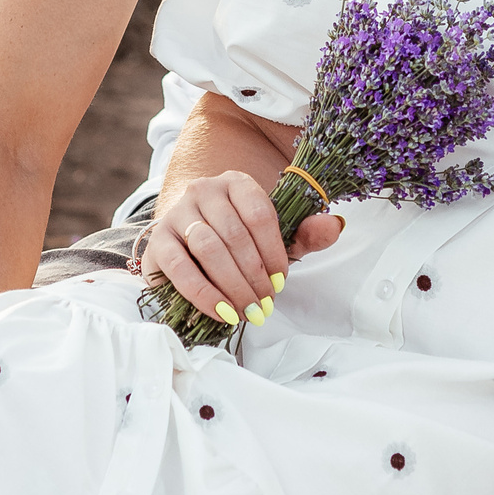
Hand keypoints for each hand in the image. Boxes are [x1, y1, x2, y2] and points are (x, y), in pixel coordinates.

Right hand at [141, 171, 341, 325]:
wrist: (188, 244)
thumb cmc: (237, 242)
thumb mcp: (272, 237)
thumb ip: (304, 233)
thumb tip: (335, 225)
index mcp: (235, 182)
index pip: (259, 213)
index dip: (274, 251)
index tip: (281, 281)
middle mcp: (203, 190)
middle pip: (235, 234)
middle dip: (254, 276)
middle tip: (265, 305)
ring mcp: (177, 213)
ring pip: (209, 249)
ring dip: (233, 286)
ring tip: (248, 311)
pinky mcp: (158, 242)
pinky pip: (180, 268)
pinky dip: (204, 294)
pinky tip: (223, 312)